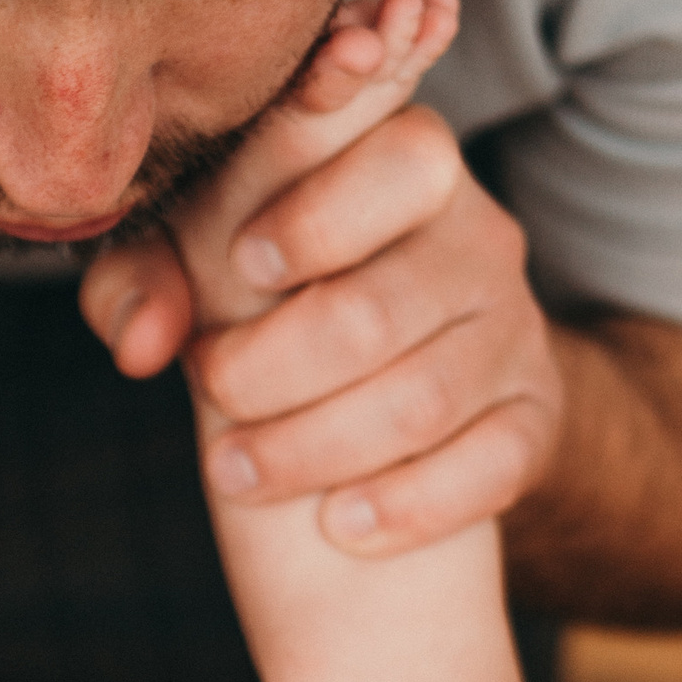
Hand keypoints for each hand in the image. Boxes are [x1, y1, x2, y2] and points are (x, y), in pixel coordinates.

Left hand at [81, 94, 562, 555]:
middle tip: (212, 389)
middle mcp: (477, 237)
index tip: (244, 263)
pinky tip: (339, 524)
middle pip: (376, 310)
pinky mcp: (537, 417)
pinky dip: (408, 507)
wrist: (404, 384)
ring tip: (237, 471)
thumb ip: (146, 278)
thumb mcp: (201, 266)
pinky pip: (491, 468)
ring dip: (311, 449)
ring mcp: (515, 330)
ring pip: (421, 401)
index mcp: (403, 163)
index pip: (399, 156)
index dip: (313, 216)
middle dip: (270, 367)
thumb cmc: (279, 298)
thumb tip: (144, 342)